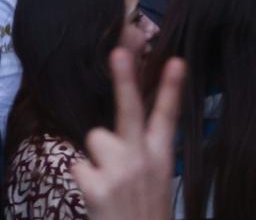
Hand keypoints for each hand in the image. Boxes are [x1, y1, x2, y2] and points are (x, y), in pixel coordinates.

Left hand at [72, 50, 185, 219]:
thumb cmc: (141, 212)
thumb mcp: (153, 181)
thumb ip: (142, 151)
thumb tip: (116, 126)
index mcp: (161, 158)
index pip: (168, 117)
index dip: (171, 87)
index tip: (176, 60)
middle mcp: (144, 160)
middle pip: (132, 110)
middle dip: (124, 79)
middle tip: (119, 51)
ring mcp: (122, 172)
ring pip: (96, 138)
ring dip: (96, 157)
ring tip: (108, 183)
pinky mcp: (99, 186)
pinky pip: (79, 166)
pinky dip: (84, 180)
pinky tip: (97, 199)